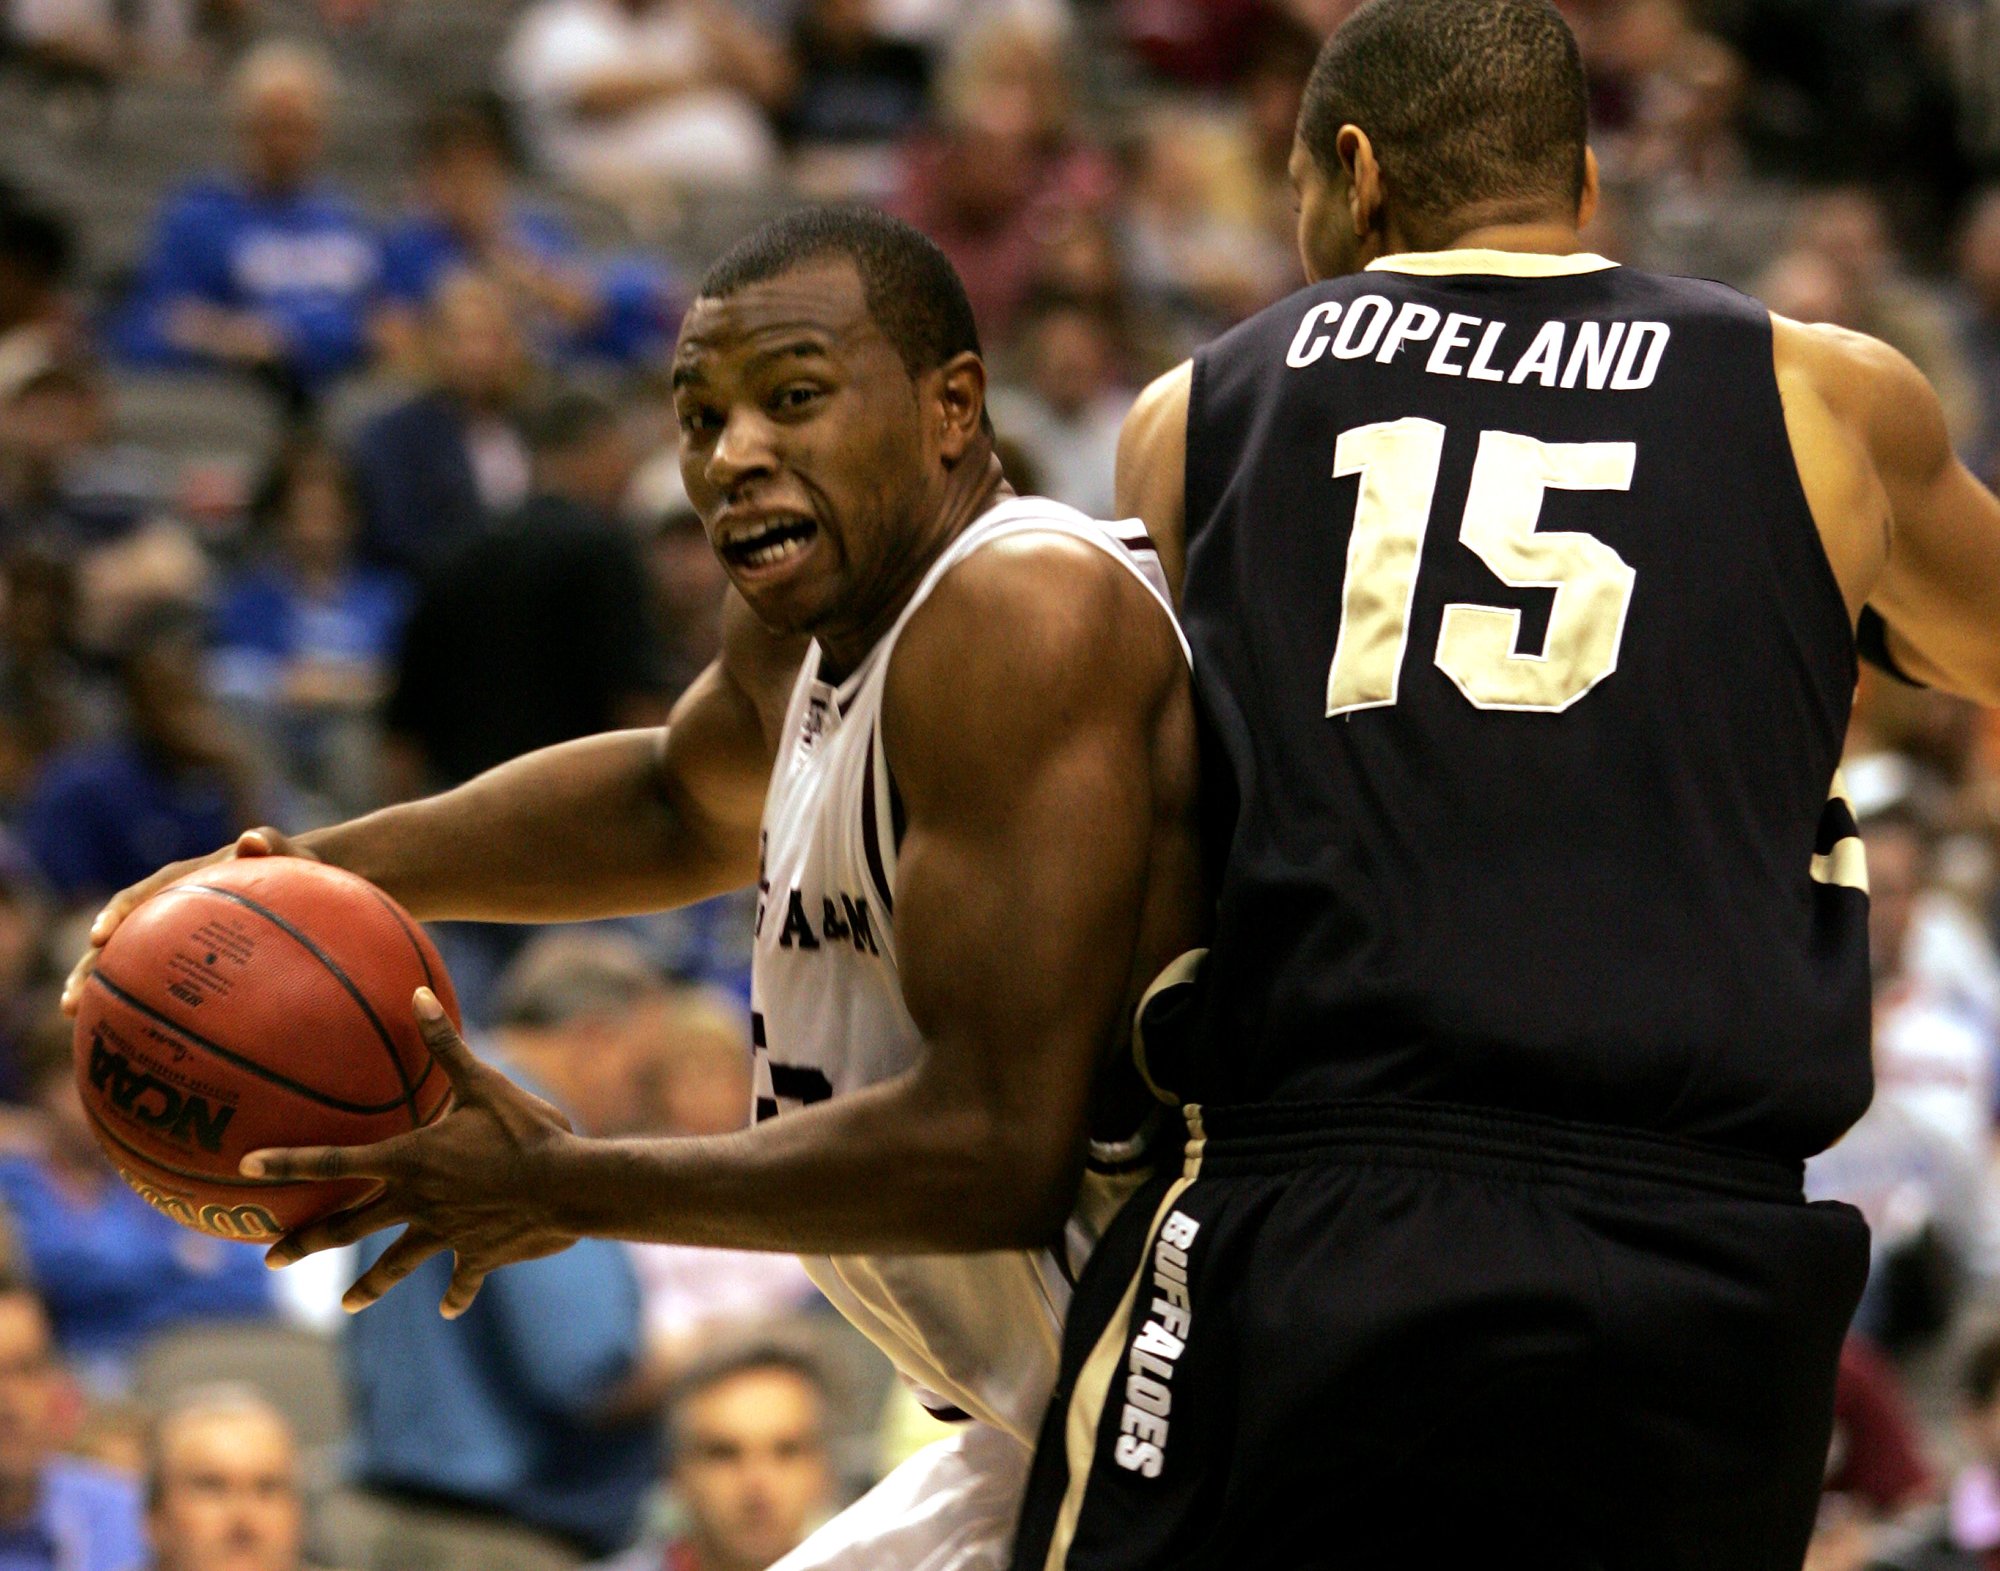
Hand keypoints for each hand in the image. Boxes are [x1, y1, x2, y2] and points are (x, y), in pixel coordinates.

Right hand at [61, 828, 314, 1016]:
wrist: (299, 886)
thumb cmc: (292, 868)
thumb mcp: (286, 855)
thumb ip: (272, 844)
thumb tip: (251, 840)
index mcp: (179, 882)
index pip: (137, 897)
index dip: (115, 915)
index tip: (98, 938)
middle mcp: (164, 910)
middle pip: (117, 940)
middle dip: (88, 968)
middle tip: (70, 1002)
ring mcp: (170, 937)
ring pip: (126, 964)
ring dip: (99, 989)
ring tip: (75, 1019)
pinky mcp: (184, 961)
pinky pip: (156, 983)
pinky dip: (140, 1004)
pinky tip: (130, 1038)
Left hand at [244, 989, 580, 1316]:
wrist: (565, 1187)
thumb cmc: (524, 1131)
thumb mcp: (484, 1083)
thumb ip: (445, 1045)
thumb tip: (416, 994)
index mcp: (409, 1160)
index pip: (333, 1161)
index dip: (288, 1162)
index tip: (247, 1168)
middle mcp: (416, 1202)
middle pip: (347, 1227)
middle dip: (305, 1242)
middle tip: (270, 1260)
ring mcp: (443, 1234)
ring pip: (395, 1264)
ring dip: (368, 1285)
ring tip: (347, 1303)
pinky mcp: (476, 1255)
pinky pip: (461, 1278)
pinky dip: (455, 1292)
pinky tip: (449, 1306)